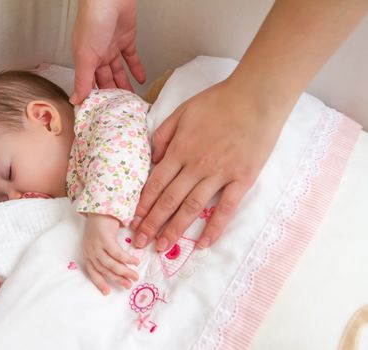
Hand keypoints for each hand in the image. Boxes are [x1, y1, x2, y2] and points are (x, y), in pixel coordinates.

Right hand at [71, 0, 144, 103]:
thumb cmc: (93, 22)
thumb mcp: (85, 57)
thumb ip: (82, 80)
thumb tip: (75, 100)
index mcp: (85, 60)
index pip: (89, 84)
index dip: (94, 98)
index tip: (99, 113)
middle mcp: (97, 55)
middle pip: (105, 80)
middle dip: (112, 94)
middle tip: (119, 110)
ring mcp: (112, 47)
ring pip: (119, 72)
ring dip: (125, 85)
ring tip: (131, 101)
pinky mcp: (126, 39)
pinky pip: (132, 59)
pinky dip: (136, 69)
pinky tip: (141, 80)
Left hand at [83, 213, 139, 294]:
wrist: (101, 205)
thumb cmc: (103, 222)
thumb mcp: (102, 239)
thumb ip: (108, 251)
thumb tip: (122, 264)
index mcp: (89, 252)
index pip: (93, 271)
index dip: (100, 282)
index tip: (107, 292)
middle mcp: (90, 250)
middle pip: (104, 269)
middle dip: (117, 278)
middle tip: (128, 284)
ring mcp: (96, 245)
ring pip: (111, 264)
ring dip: (124, 271)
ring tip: (135, 275)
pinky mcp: (104, 239)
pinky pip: (117, 253)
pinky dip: (126, 259)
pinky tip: (135, 262)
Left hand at [131, 78, 285, 250]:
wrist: (256, 96)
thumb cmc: (218, 101)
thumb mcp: (182, 111)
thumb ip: (163, 135)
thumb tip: (152, 159)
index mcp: (180, 150)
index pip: (156, 183)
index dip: (143, 204)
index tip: (133, 221)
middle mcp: (196, 166)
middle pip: (169, 200)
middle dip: (152, 223)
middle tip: (141, 243)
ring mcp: (220, 174)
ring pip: (192, 208)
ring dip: (175, 229)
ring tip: (162, 247)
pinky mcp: (242, 179)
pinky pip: (226, 208)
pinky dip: (214, 228)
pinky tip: (203, 243)